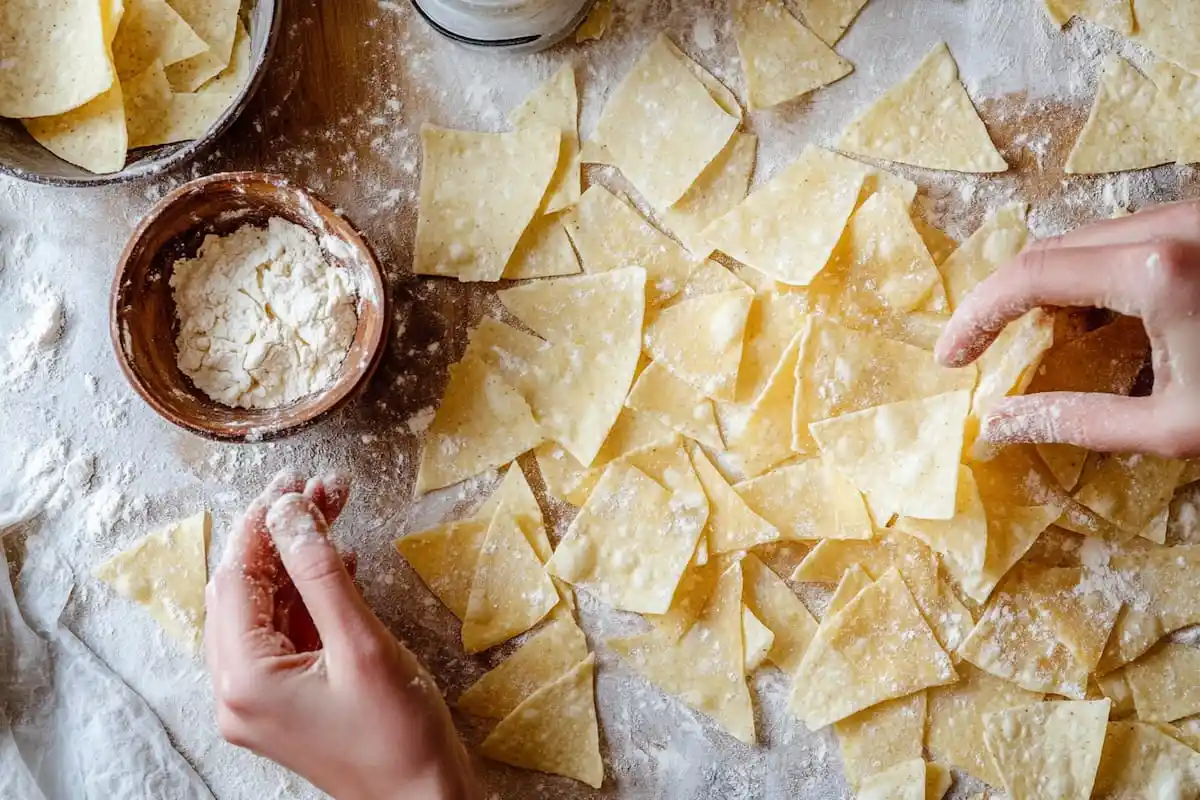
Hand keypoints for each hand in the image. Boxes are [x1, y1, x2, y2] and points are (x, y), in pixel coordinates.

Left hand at [205, 470, 479, 799]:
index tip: (293, 482)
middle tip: (320, 489)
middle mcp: (236, 690)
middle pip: (247, 588)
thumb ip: (320, 572)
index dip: (263, 523)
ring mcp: (257, 698)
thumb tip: (289, 513)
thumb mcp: (360, 643)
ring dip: (296, 557)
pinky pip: (283, 631)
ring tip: (334, 510)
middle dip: (282, 533)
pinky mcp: (282, 700)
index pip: (237, 579)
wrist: (422, 798)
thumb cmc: (398, 732)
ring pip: (266, 605)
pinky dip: (306, 592)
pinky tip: (337, 561)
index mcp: (244, 678)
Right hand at [936, 200, 1199, 458]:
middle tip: (983, 345)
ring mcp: (1196, 214)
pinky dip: (1098, 268)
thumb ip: (1081, 420)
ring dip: (1053, 280)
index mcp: (1155, 272)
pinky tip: (1099, 312)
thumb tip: (999, 423)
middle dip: (1008, 296)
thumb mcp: (1173, 426)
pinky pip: (1134, 233)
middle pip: (1055, 246)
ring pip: (1093, 234)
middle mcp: (1172, 225)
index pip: (1032, 275)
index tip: (952, 355)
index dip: (978, 314)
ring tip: (1039, 333)